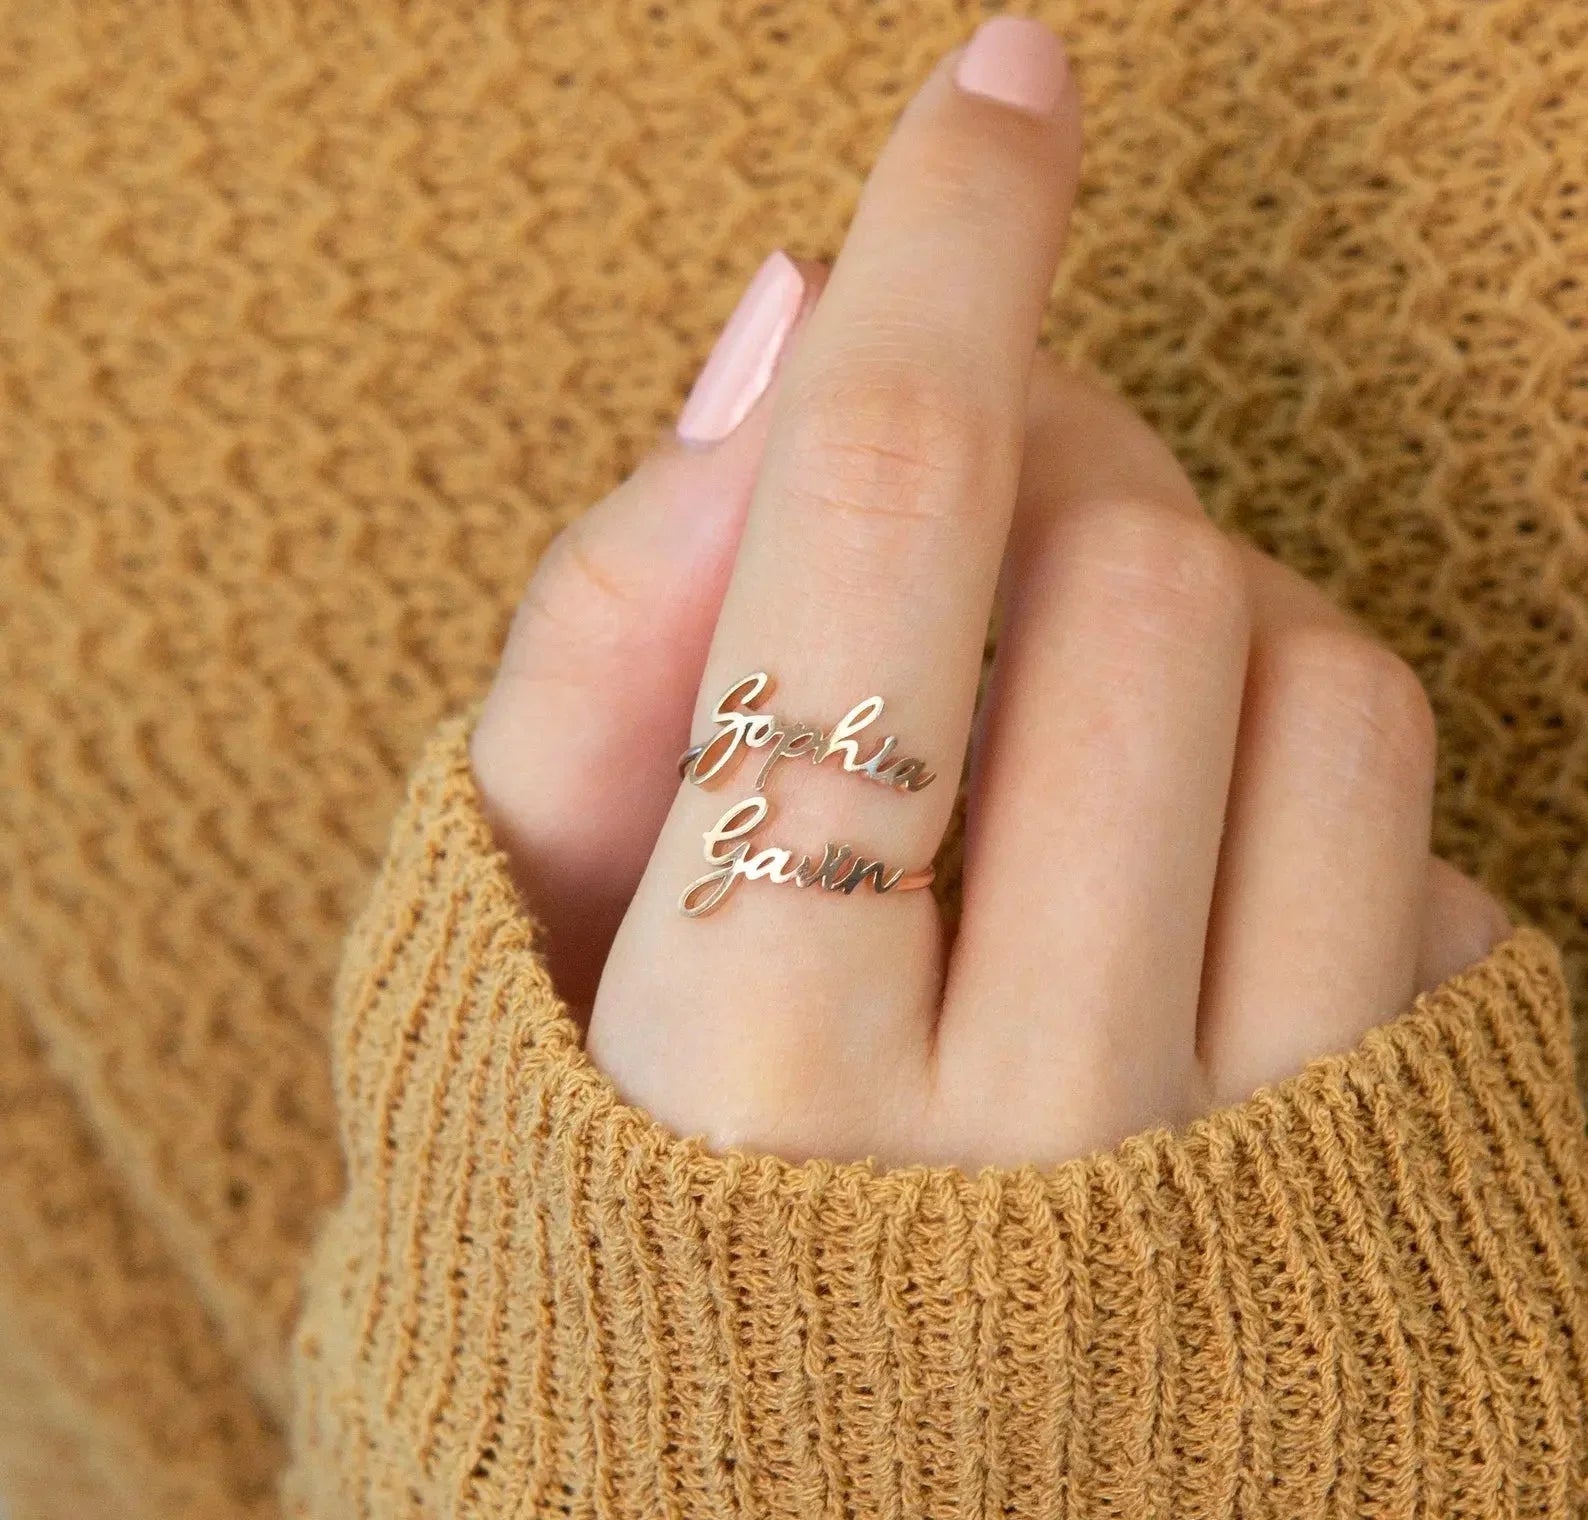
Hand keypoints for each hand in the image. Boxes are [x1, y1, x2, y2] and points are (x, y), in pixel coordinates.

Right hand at [470, 17, 1508, 1170]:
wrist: (769, 1492)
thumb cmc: (613, 1193)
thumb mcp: (517, 932)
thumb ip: (610, 633)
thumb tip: (786, 325)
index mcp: (748, 1051)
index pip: (877, 513)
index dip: (947, 250)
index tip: (998, 85)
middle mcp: (1027, 1132)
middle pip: (1133, 558)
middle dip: (1048, 466)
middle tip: (954, 532)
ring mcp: (1242, 1181)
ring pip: (1320, 670)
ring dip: (1185, 611)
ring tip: (1050, 717)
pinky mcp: (1392, 1198)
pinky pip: (1427, 844)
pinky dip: (1294, 787)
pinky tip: (1164, 881)